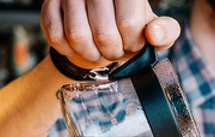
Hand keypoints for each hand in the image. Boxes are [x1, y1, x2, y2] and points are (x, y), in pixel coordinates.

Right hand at [41, 0, 180, 68]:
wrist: (99, 26)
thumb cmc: (129, 27)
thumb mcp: (154, 30)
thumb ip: (165, 32)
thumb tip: (154, 35)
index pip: (129, 23)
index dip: (132, 44)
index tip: (133, 45)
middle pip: (104, 33)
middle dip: (112, 52)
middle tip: (115, 50)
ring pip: (78, 35)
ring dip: (90, 53)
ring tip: (98, 50)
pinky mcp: (49, 5)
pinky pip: (56, 37)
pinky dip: (70, 50)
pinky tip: (80, 46)